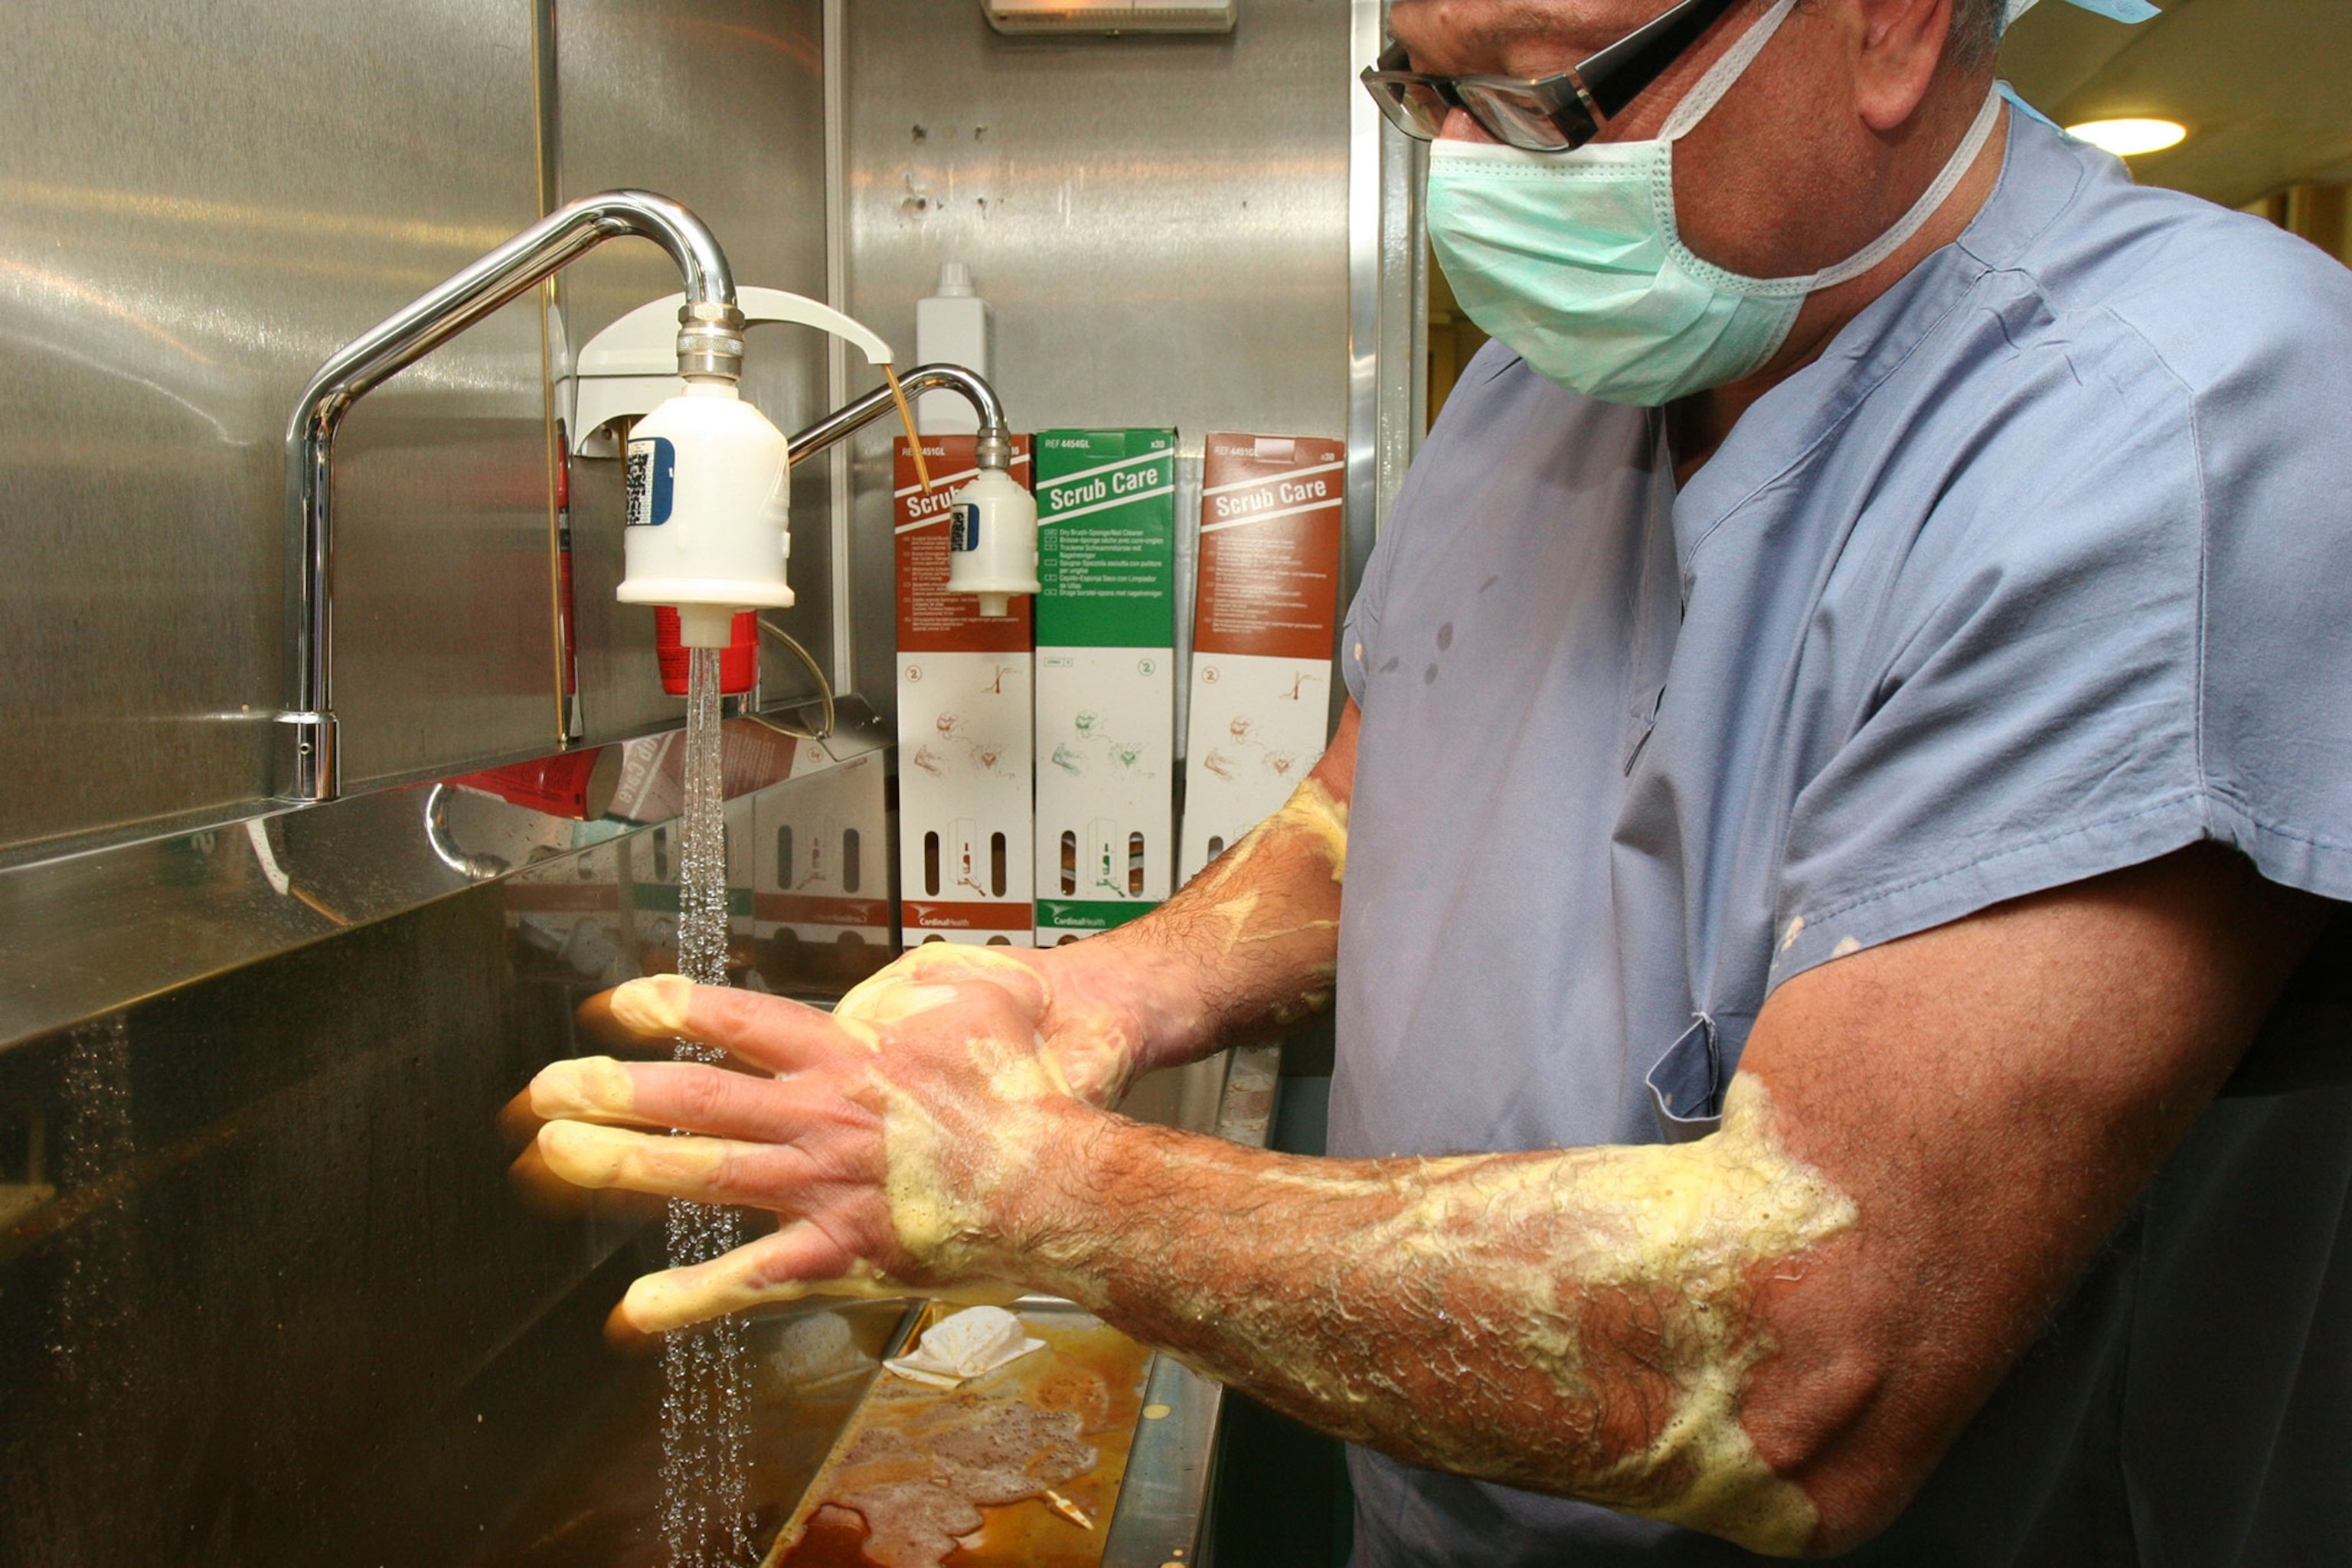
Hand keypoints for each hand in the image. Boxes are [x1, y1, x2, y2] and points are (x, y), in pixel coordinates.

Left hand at [524, 957, 1099, 1335]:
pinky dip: (688, 1297)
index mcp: (850, 1056)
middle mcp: (822, 1118)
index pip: (739, 1021)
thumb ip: (925, 987)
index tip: (618, 1005)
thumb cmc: (1028, 1097)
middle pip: (696, 1096)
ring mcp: (822, 1189)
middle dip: (612, 1089)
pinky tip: (632, 1310)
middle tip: (544, 1088)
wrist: (1059, 1184)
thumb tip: (892, 985)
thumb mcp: (982, 1003)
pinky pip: (748, 1279)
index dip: (671, 1008)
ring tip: (552, 1160)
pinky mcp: (838, 1256)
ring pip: (702, 1173)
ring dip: (620, 1165)